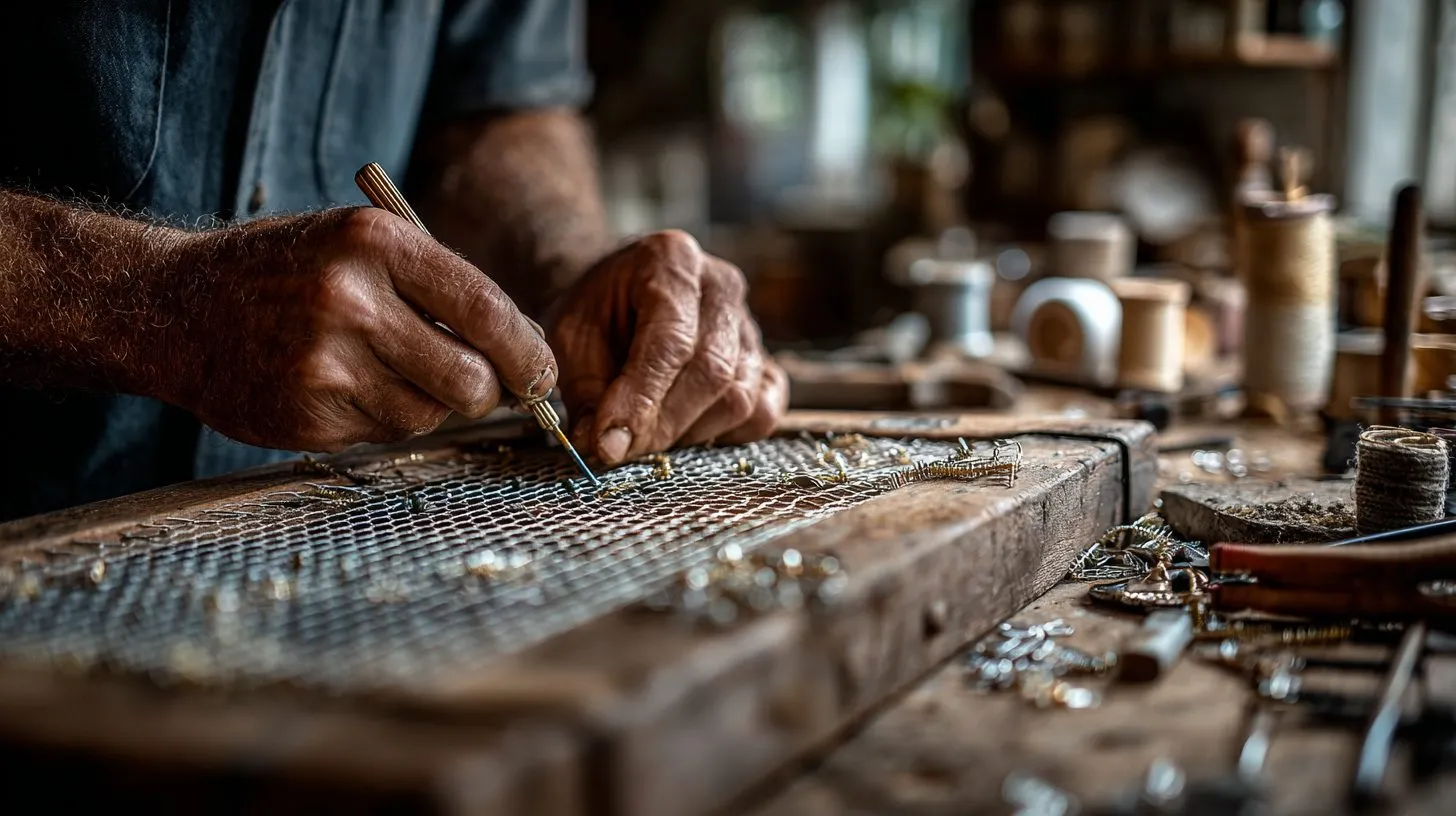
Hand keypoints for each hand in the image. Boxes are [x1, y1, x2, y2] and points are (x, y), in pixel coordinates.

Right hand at [163, 208, 554, 450]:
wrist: (175, 308)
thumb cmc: (288, 273)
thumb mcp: (358, 246)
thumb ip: (439, 288)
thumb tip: (528, 350)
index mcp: (376, 243)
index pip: (487, 308)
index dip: (528, 351)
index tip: (543, 373)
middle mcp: (352, 299)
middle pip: (470, 378)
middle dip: (487, 391)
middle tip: (477, 386)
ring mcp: (325, 362)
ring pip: (430, 414)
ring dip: (429, 405)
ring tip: (389, 372)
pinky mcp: (307, 413)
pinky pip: (384, 434)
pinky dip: (382, 419)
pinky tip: (347, 389)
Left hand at [549, 230, 788, 464]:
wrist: (619, 295)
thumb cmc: (595, 311)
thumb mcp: (570, 338)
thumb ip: (586, 390)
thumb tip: (605, 447)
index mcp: (671, 261)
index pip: (670, 341)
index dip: (641, 400)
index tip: (609, 444)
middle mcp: (721, 286)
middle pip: (712, 372)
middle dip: (662, 425)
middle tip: (618, 449)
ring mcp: (750, 325)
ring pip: (739, 399)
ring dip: (688, 434)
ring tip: (645, 433)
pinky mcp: (764, 362)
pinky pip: (762, 413)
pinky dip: (725, 435)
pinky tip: (685, 429)